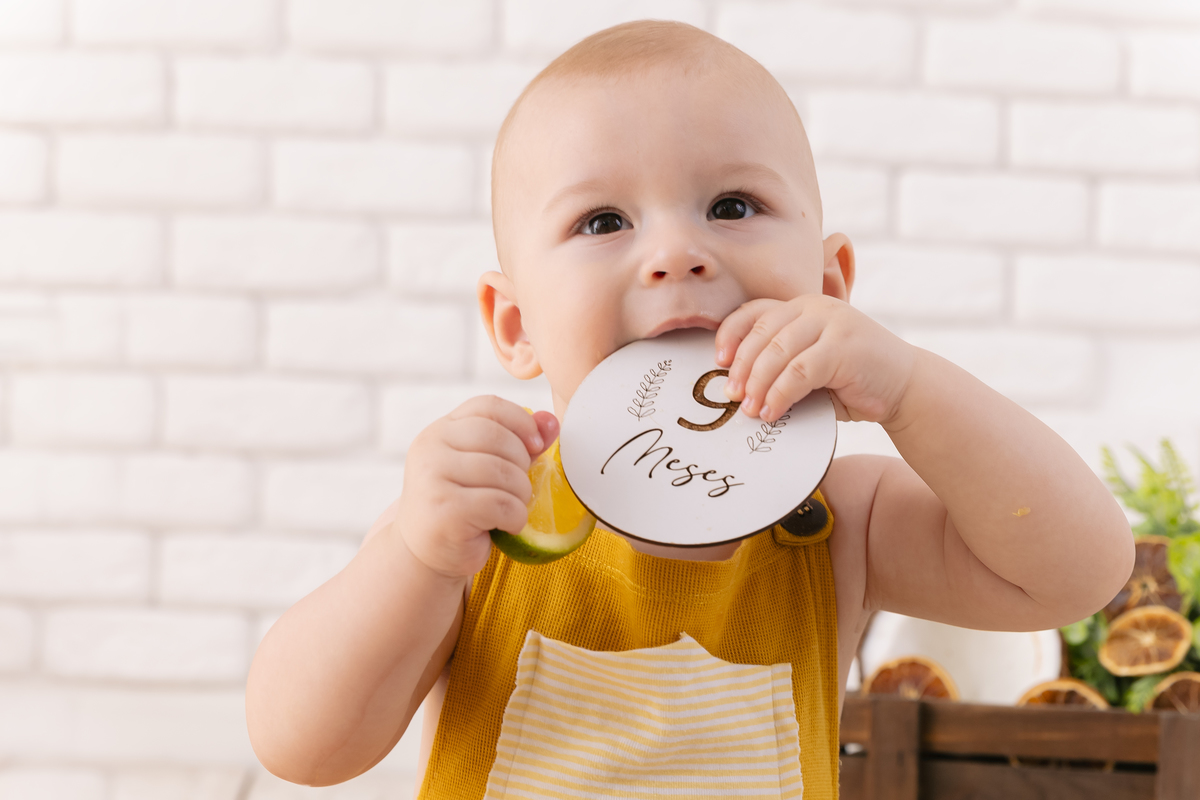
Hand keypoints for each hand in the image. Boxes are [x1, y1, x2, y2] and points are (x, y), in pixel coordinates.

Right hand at [395, 396, 557, 578]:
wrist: (426, 554)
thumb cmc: (462, 508)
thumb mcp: (486, 469)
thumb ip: (518, 443)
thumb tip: (551, 421)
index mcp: (441, 430)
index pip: (488, 405)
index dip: (521, 420)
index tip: (536, 446)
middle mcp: (431, 447)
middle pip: (497, 437)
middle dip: (522, 463)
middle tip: (520, 487)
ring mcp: (433, 477)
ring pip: (502, 472)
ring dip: (520, 494)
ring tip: (512, 508)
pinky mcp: (445, 509)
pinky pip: (499, 504)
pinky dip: (515, 517)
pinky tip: (507, 525)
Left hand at [715, 295, 915, 425]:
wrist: (906, 387)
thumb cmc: (852, 380)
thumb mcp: (811, 366)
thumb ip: (781, 366)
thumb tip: (736, 387)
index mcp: (803, 307)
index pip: (756, 311)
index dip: (731, 334)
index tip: (718, 361)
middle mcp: (816, 307)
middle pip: (762, 332)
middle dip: (742, 367)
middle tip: (731, 394)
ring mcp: (832, 323)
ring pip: (778, 352)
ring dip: (758, 384)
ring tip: (750, 409)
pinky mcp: (844, 346)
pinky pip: (799, 371)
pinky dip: (780, 394)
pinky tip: (772, 412)